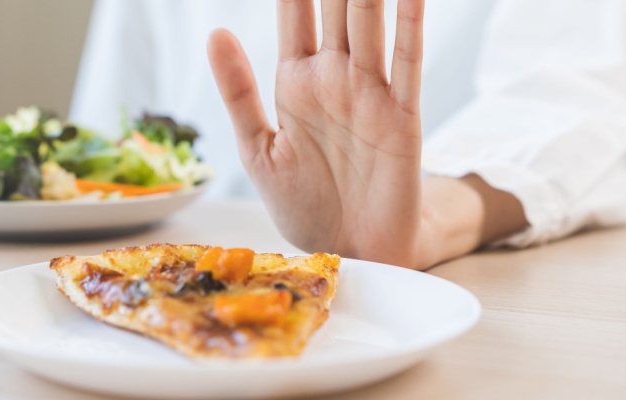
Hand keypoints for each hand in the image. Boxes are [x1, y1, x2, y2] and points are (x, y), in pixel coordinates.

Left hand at [208, 0, 526, 268]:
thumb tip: (215, 31)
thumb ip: (239, 92)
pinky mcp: (403, 118)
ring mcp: (372, 94)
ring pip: (370, 23)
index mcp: (296, 81)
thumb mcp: (259, 150)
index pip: (294, 12)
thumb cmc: (305, 204)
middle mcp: (335, 77)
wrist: (348, 252)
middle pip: (335, 6)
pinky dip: (410, 25)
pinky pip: (408, 64)